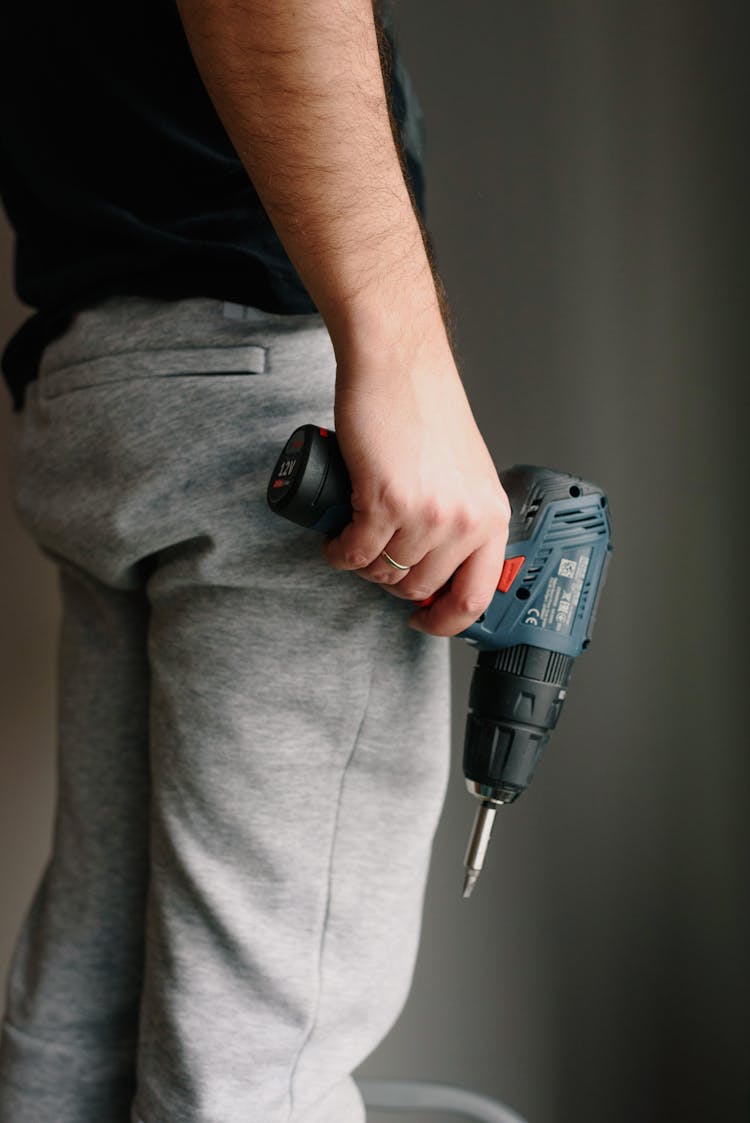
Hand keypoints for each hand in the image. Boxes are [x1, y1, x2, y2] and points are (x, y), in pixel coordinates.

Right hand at [322, 332, 510, 636]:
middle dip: (391, 580)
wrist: (398, 362)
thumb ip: (461, 514)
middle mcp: (465, 519)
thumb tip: (438, 559)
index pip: (477, 595)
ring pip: (385, 573)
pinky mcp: (385, 500)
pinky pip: (355, 551)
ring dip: (363, 565)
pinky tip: (335, 537)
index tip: (426, 620)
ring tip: (354, 539)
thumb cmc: (426, 407)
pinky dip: (339, 551)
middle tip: (376, 555)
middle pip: (420, 588)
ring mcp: (427, 513)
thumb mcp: (464, 472)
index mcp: (490, 514)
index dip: (446, 620)